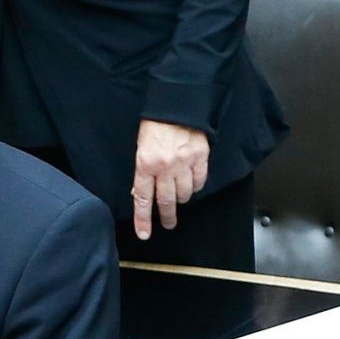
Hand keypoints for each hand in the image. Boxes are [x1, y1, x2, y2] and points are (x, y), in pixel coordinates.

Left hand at [131, 120, 209, 239]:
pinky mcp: (200, 158)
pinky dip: (195, 187)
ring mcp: (184, 163)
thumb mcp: (140, 147)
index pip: (142, 198)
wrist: (176, 104)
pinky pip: (199, 182)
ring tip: (179, 199)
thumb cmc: (156, 124)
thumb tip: (139, 192)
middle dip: (167, 216)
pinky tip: (191, 185)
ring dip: (181, 199)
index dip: (143, 219)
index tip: (144, 233)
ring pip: (184, 194)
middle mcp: (164, 166)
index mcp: (145, 163)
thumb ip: (142, 170)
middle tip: (169, 223)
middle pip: (166, 201)